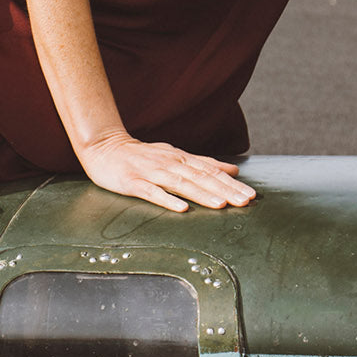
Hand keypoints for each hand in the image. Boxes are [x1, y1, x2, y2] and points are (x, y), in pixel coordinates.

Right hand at [80, 131, 256, 212]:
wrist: (105, 147)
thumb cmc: (142, 155)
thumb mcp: (175, 155)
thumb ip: (203, 163)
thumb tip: (232, 170)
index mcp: (181, 159)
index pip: (211, 171)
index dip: (231, 184)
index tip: (251, 195)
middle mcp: (170, 164)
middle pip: (201, 178)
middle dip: (225, 190)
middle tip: (246, 202)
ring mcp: (151, 173)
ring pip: (181, 184)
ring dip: (202, 195)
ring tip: (221, 205)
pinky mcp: (133, 182)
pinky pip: (152, 192)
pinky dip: (167, 200)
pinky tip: (181, 209)